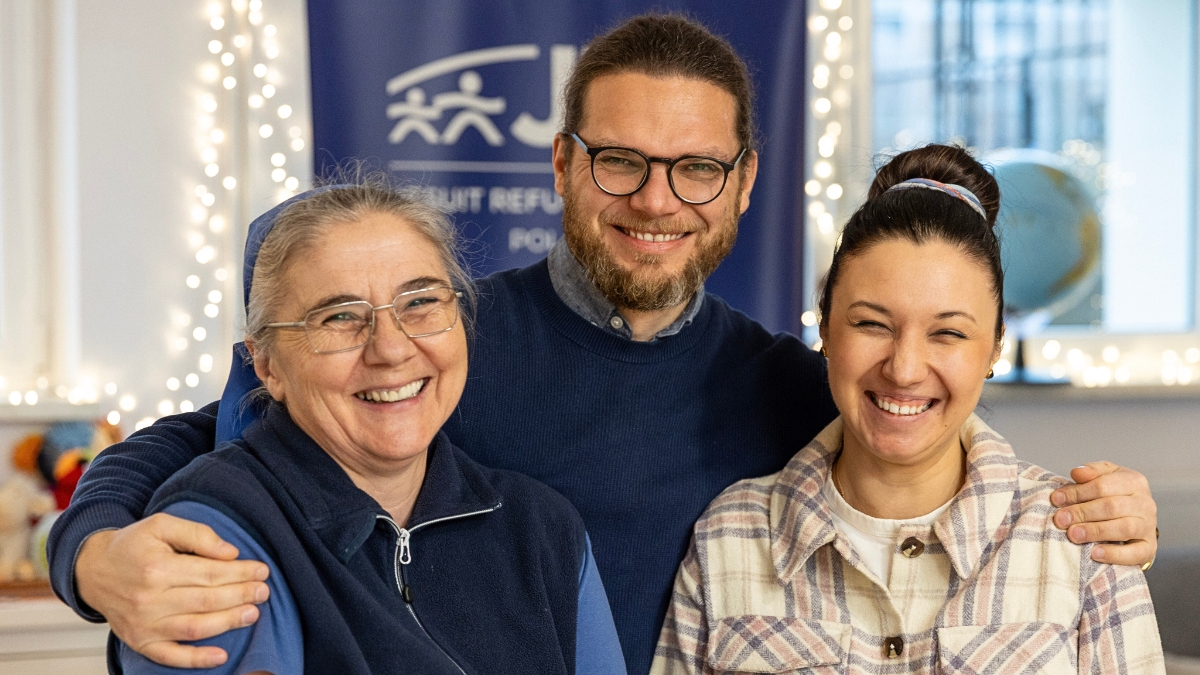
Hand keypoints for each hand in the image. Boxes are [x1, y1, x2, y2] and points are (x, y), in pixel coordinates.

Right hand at [75, 513, 270, 667]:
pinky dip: (196, 660)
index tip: (262, 570)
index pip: (209, 573)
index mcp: (156, 567)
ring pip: (195, 628)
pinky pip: (170, 657)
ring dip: (228, 623)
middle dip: (241, 596)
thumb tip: (230, 553)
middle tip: (264, 591)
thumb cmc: (132, 545)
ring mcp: (143, 625)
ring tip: (253, 613)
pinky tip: (221, 655)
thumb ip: (198, 534)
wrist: (92, 570)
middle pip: (206, 601)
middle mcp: (149, 599)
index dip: (240, 573)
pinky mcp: (139, 642)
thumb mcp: (161, 525)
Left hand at [1050, 462, 1157, 565]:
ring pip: (1123, 528)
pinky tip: (1095, 554)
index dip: (1078, 492)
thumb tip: (1077, 473)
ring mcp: (1148, 527)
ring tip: (1073, 534)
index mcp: (1134, 481)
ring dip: (1095, 532)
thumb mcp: (1104, 477)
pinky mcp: (1149, 549)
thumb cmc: (1114, 496)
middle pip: (1112, 506)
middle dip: (1082, 513)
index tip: (1056, 499)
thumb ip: (1091, 472)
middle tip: (1060, 520)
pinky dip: (1115, 554)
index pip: (1103, 485)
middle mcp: (1145, 503)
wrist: (1135, 521)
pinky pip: (1135, 553)